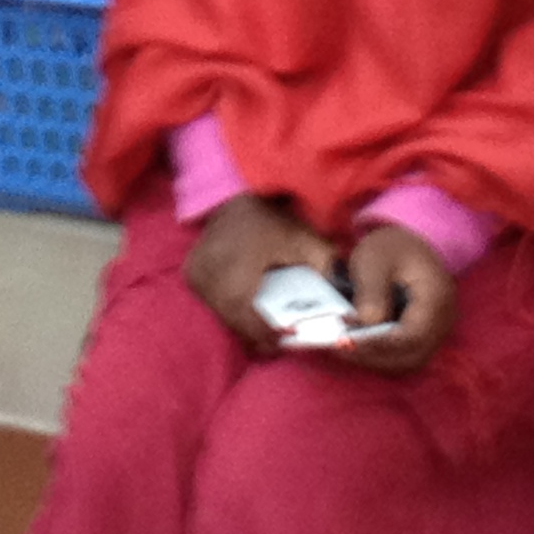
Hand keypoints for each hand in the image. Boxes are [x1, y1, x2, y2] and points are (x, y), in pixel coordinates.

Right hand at [185, 193, 338, 353]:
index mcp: (237, 258)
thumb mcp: (305, 240)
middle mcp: (210, 265)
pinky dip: (228, 309)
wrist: (240, 193)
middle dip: (255, 331)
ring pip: (220, 310)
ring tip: (265, 328)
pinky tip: (246, 308)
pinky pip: (210, 301)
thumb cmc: (275, 219)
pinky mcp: (191, 271)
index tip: (283, 339)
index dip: (262, 330)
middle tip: (278, 339)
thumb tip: (342, 301)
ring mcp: (196, 268)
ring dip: (241, 321)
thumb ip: (324, 267)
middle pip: (231, 315)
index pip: (243, 307)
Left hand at [341, 223, 457, 375]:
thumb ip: (371, 293)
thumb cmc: (391, 246)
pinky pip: (405, 354)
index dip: (378, 344)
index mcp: (437, 298)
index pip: (411, 335)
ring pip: (408, 359)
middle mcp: (444, 321)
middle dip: (373, 355)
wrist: (408, 241)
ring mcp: (437, 331)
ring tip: (344, 346)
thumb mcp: (374, 261)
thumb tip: (364, 325)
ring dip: (375, 358)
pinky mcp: (425, 335)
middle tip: (339, 347)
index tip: (346, 342)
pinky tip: (357, 343)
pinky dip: (381, 353)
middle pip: (411, 355)